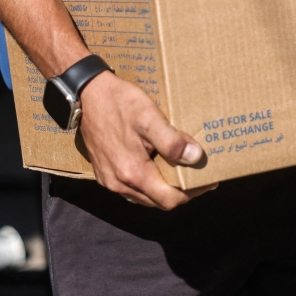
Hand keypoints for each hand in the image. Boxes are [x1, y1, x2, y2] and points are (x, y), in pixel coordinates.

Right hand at [79, 71, 216, 208]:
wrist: (88, 94)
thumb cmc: (119, 102)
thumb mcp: (149, 117)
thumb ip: (171, 141)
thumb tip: (196, 158)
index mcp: (132, 172)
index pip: (169, 199)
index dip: (192, 193)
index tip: (208, 181)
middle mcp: (119, 183)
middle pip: (158, 202)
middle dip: (181, 192)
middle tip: (199, 176)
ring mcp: (109, 181)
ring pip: (145, 198)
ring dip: (164, 190)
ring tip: (181, 172)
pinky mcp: (104, 174)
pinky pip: (132, 190)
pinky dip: (149, 185)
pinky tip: (158, 168)